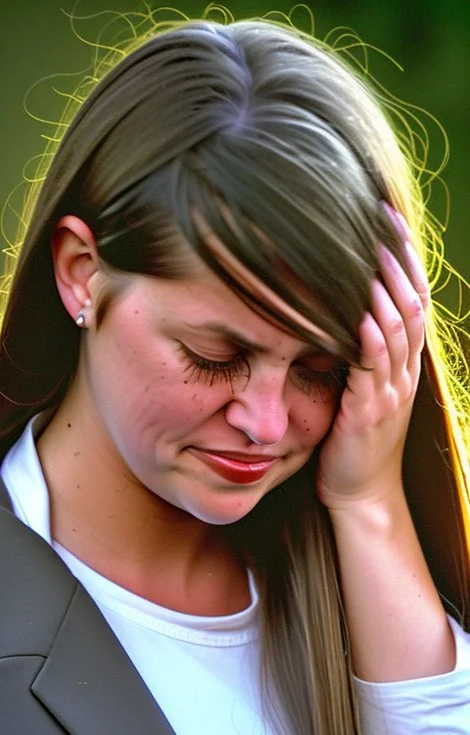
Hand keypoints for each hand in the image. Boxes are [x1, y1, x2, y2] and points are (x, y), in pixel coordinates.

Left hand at [317, 207, 429, 515]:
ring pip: (396, 331)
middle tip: (381, 221)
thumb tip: (341, 312)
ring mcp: (390, 393)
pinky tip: (358, 312)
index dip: (405, 262)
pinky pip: (371, 369)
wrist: (359, 493)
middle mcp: (404, 374)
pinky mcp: (369, 413)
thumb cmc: (354, 439)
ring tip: (370, 253)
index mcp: (403, 365)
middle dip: (397, 262)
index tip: (389, 222)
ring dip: (384, 291)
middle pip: (411, 306)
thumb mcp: (365, 390)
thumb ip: (361, 354)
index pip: (413, 301)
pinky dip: (368, 339)